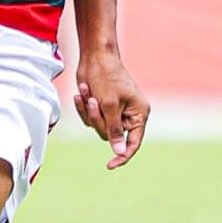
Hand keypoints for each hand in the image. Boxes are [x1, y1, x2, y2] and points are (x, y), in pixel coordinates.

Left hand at [73, 52, 149, 169]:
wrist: (93, 57)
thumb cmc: (106, 77)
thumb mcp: (110, 105)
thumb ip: (114, 130)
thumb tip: (119, 152)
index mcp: (139, 113)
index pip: (133, 142)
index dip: (122, 155)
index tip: (110, 165)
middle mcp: (128, 114)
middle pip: (111, 136)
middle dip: (98, 121)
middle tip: (94, 103)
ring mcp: (114, 111)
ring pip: (97, 128)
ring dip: (88, 113)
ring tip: (87, 94)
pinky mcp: (101, 107)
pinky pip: (89, 119)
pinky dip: (83, 108)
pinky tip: (82, 93)